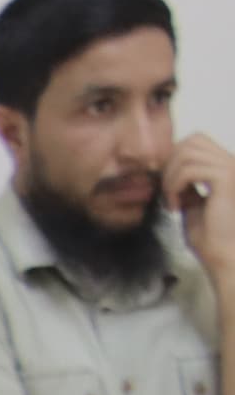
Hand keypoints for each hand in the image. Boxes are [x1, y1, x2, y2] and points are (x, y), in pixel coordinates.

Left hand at [175, 133, 234, 277]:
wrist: (224, 255)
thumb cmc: (211, 236)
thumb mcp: (193, 204)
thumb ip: (185, 185)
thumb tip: (169, 172)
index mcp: (227, 166)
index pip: (196, 141)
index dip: (174, 158)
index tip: (166, 185)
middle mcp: (232, 162)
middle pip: (191, 140)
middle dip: (170, 163)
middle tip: (166, 191)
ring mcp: (232, 168)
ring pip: (187, 153)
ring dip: (169, 177)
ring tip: (170, 200)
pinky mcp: (226, 179)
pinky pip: (189, 170)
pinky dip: (174, 186)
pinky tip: (175, 206)